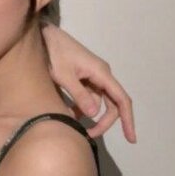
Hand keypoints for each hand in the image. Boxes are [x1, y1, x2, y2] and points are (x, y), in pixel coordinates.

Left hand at [42, 25, 135, 141]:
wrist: (43, 36)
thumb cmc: (53, 53)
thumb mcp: (63, 76)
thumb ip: (79, 95)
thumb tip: (94, 114)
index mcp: (101, 73)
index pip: (121, 99)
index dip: (128, 120)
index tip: (131, 139)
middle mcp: (102, 74)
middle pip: (112, 104)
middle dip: (103, 122)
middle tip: (88, 136)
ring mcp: (93, 76)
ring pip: (98, 101)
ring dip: (87, 114)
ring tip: (70, 123)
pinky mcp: (84, 77)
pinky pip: (88, 96)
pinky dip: (80, 106)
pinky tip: (68, 112)